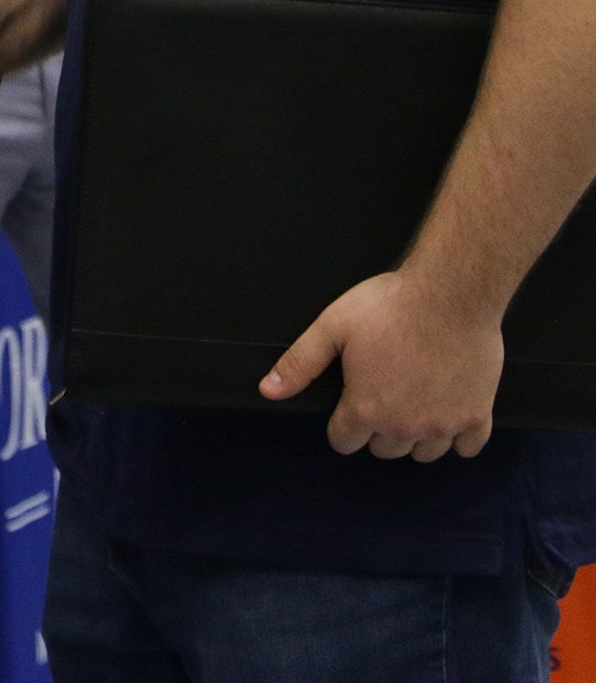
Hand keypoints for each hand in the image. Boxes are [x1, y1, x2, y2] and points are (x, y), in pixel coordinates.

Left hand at [258, 269, 504, 461]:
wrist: (452, 291)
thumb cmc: (391, 305)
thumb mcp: (333, 325)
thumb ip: (300, 362)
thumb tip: (268, 390)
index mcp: (365, 408)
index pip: (343, 442)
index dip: (342, 423)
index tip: (350, 401)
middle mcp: (403, 426)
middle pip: (383, 450)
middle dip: (377, 428)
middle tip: (382, 392)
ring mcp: (443, 424)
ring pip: (424, 453)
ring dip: (415, 436)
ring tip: (413, 402)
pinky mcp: (477, 415)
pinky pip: (468, 446)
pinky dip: (459, 437)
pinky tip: (449, 411)